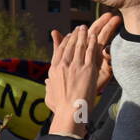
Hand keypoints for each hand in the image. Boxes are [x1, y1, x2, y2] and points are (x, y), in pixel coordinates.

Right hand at [45, 18, 111, 135]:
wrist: (70, 111)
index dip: (64, 41)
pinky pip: (90, 52)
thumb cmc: (60, 107)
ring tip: (86, 28)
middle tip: (79, 28)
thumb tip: (46, 81)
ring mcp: (76, 66)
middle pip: (69, 46)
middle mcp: (63, 65)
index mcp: (54, 70)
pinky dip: (91, 43)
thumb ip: (48, 85)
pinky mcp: (87, 69)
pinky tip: (94, 37)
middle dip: (75, 35)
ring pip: (80, 46)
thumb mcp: (49, 95)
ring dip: (83, 35)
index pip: (59, 51)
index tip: (68, 36)